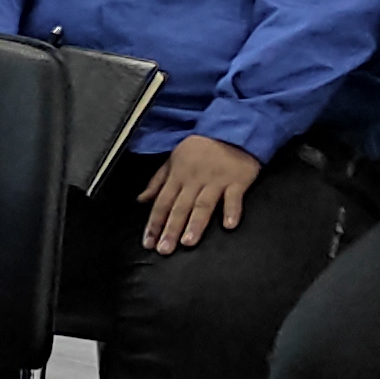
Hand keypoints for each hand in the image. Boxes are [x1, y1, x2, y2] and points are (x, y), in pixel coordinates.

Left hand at [138, 136, 261, 253]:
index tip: (148, 242)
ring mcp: (217, 180)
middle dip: (170, 229)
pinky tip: (228, 225)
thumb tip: (142, 199)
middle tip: (164, 249)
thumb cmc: (202, 147)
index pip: (162, 202)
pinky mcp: (237, 180)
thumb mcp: (174, 159)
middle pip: (180, 207)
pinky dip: (232, 210)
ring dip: (195, 224)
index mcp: (178, 175)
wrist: (231, 129)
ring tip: (188, 242)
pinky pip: (234, 197)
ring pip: (203, 205)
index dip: (154, 223)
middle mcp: (195, 179)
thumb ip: (157, 181)